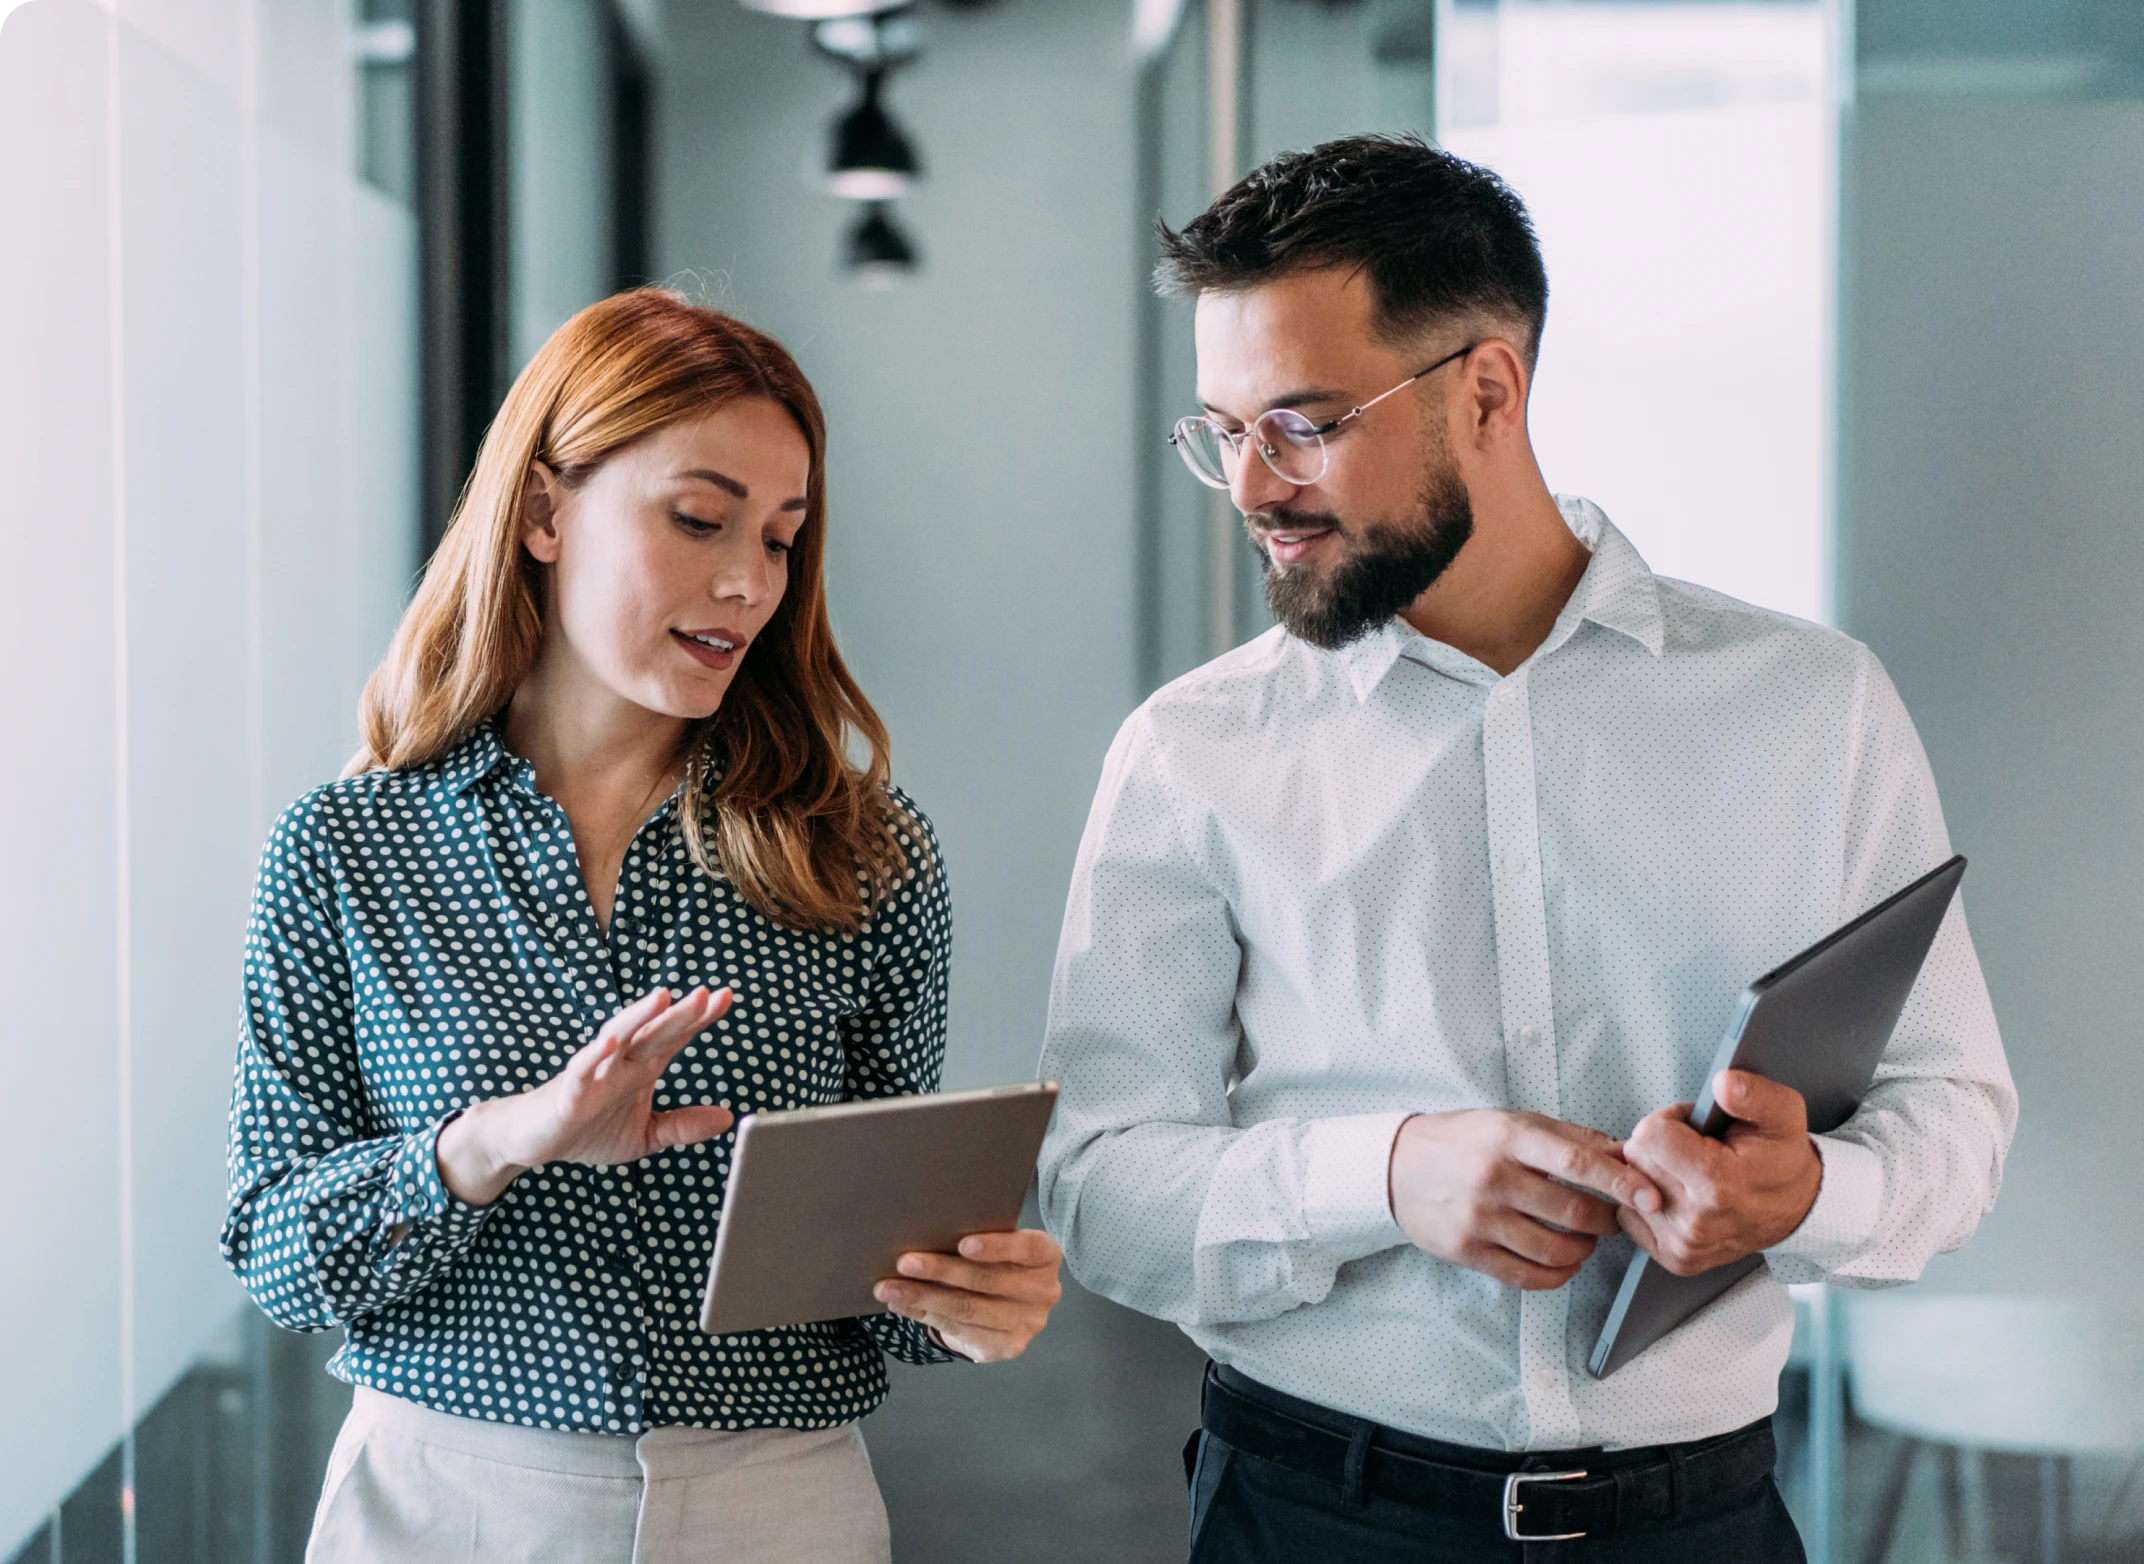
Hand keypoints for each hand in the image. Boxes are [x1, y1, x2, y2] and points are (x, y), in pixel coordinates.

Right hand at [436, 986, 735, 1205]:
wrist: (535, 1141)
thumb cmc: (588, 1130)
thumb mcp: (645, 1134)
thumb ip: (683, 1125)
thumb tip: (728, 1118)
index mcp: (642, 1068)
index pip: (675, 1038)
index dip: (700, 1019)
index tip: (726, 997)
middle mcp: (621, 1062)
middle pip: (655, 1032)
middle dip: (681, 1013)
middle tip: (708, 993)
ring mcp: (595, 1072)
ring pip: (620, 1037)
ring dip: (640, 1016)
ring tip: (663, 997)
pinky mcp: (569, 1090)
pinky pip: (582, 1067)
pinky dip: (595, 1053)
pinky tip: (610, 1040)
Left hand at [874, 1229, 1063, 1362]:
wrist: (1008, 1306)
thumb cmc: (996, 1261)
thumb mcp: (997, 1246)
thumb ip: (975, 1240)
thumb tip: (923, 1231)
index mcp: (1046, 1256)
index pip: (1027, 1248)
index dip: (996, 1247)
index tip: (962, 1244)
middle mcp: (1044, 1292)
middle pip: (987, 1281)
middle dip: (941, 1270)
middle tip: (904, 1262)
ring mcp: (1027, 1323)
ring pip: (968, 1308)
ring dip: (923, 1296)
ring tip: (889, 1287)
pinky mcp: (1007, 1347)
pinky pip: (960, 1330)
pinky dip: (926, 1315)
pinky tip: (902, 1304)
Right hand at [1388, 1110, 1662, 1290]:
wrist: (1395, 1166)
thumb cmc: (1462, 1140)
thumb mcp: (1511, 1122)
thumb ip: (1569, 1138)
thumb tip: (1624, 1154)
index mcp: (1508, 1138)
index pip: (1577, 1163)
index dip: (1621, 1182)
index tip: (1651, 1196)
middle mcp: (1494, 1178)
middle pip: (1573, 1213)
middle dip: (1607, 1222)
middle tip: (1615, 1219)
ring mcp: (1479, 1219)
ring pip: (1555, 1250)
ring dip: (1584, 1251)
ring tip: (1585, 1241)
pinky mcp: (1468, 1251)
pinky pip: (1527, 1276)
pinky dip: (1557, 1275)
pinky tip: (1563, 1262)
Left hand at [1616, 1071, 1823, 1275]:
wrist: (1797, 1208)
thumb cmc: (1781, 1158)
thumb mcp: (1782, 1113)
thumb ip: (1753, 1093)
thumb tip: (1721, 1083)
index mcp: (1716, 1183)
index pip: (1648, 1136)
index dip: (1668, 1121)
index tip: (1693, 1127)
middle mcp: (1696, 1221)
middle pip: (1635, 1160)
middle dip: (1658, 1145)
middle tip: (1693, 1149)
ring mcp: (1684, 1245)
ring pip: (1630, 1188)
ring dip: (1653, 1174)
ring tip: (1690, 1173)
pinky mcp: (1676, 1259)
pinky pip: (1630, 1216)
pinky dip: (1647, 1201)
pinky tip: (1679, 1195)